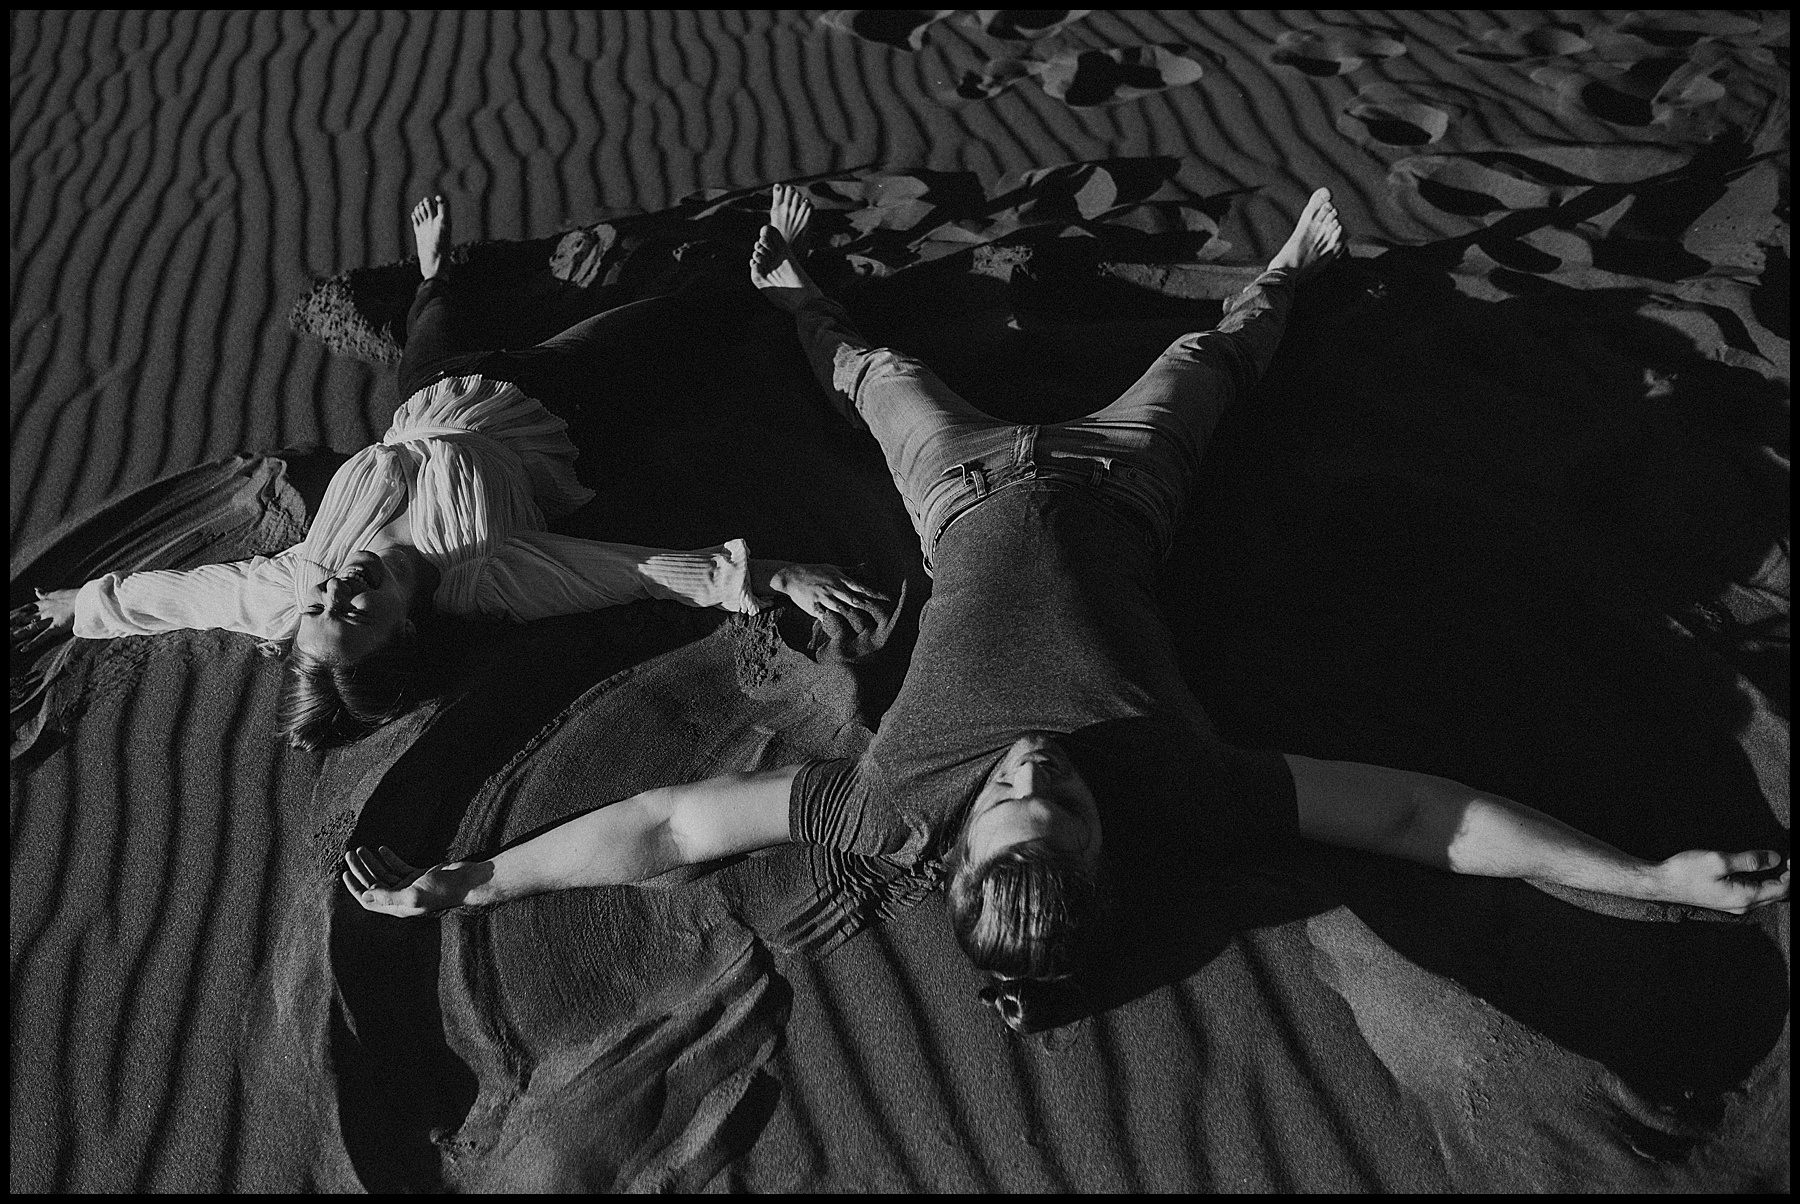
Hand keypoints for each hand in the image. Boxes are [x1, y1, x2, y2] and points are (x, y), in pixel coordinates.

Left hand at [10, 588, 76, 654]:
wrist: (88, 599)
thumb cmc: (76, 596)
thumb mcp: (58, 593)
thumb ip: (45, 594)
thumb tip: (36, 589)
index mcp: (44, 603)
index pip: (25, 609)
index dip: (15, 613)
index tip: (8, 616)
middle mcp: (44, 611)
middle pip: (25, 618)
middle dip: (14, 622)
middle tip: (7, 626)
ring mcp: (49, 619)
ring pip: (30, 627)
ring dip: (19, 632)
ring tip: (10, 637)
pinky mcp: (56, 627)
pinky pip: (42, 636)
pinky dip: (33, 643)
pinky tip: (23, 649)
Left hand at [340, 845, 483, 917]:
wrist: (467, 881)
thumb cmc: (442, 890)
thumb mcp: (412, 894)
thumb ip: (387, 897)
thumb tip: (364, 897)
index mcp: (398, 906)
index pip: (369, 899)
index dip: (355, 888)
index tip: (344, 874)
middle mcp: (402, 897)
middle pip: (374, 884)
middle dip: (360, 869)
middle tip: (350, 854)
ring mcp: (410, 886)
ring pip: (385, 874)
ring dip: (372, 862)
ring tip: (362, 849)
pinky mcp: (419, 875)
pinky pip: (399, 867)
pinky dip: (389, 858)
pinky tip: (381, 850)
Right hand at [767, 563, 889, 623]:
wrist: (791, 576)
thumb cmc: (814, 572)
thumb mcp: (833, 568)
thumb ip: (850, 570)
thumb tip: (866, 566)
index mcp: (840, 580)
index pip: (861, 587)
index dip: (874, 593)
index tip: (887, 599)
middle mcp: (833, 588)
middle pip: (854, 599)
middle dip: (867, 607)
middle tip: (881, 615)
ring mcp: (823, 598)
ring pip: (840, 609)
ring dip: (852, 616)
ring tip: (865, 626)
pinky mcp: (813, 606)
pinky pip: (824, 616)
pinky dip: (832, 622)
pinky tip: (840, 631)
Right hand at [1651, 849, 1789, 913]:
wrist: (1661, 883)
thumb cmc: (1686, 871)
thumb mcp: (1719, 860)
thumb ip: (1750, 860)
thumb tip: (1775, 858)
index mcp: (1745, 896)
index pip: (1782, 888)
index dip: (1791, 873)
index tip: (1791, 858)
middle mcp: (1743, 905)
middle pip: (1778, 895)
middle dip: (1788, 878)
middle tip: (1789, 861)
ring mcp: (1734, 904)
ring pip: (1767, 896)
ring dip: (1778, 882)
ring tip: (1781, 865)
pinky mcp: (1726, 900)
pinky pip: (1755, 895)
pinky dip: (1765, 884)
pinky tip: (1762, 873)